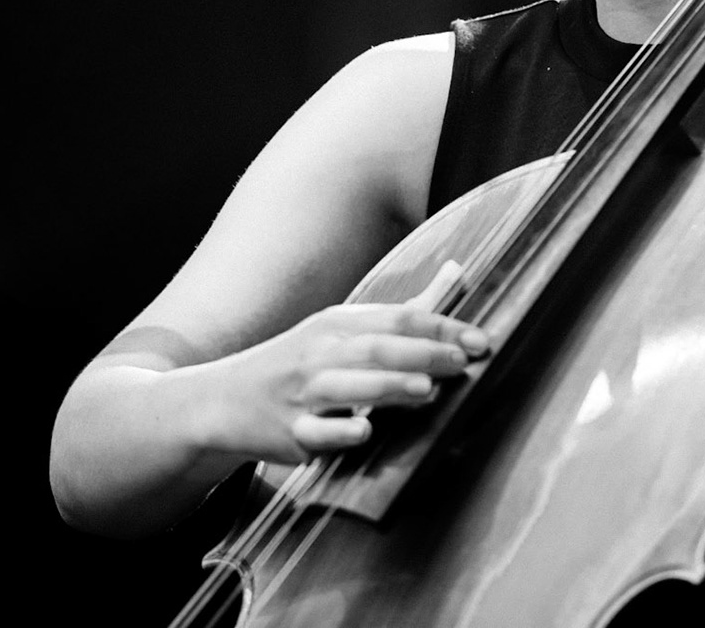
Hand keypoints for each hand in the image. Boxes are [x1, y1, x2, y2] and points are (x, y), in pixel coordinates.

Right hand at [202, 261, 488, 464]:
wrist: (224, 399)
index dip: (440, 327)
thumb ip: (405, 310)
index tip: (480, 341)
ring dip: (388, 387)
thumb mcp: (343, 329)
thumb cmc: (300, 363)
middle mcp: (320, 354)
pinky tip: (364, 432)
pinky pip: (315, 432)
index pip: (395, 318)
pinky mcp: (289, 433)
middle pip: (375, 348)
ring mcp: (303, 394)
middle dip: (421, 353)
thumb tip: (458, 272)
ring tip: (426, 390)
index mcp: (337, 325)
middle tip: (462, 361)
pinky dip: (340, 430)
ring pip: (347, 387)